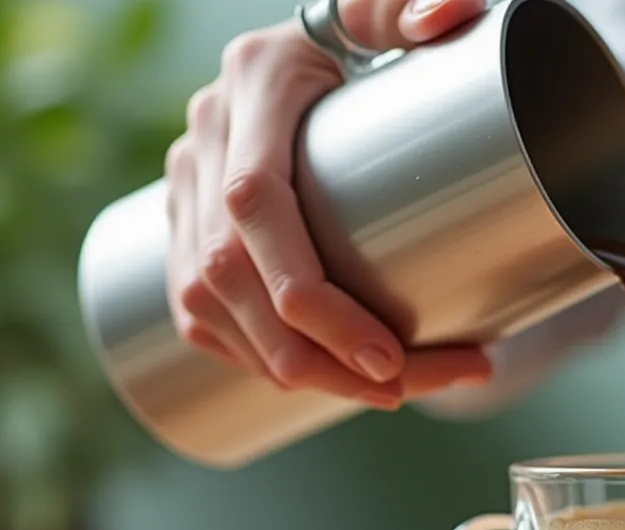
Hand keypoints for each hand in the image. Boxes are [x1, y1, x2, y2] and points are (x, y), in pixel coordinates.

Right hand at [164, 0, 493, 409]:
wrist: (336, 51)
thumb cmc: (386, 42)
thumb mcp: (397, 14)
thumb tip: (441, 19)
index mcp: (256, 82)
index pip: (255, 205)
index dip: (311, 293)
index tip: (387, 352)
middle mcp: (205, 133)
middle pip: (230, 275)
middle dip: (313, 353)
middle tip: (400, 389)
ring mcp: (184, 183)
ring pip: (208, 307)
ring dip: (291, 371)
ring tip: (385, 396)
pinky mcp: (183, 225)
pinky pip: (198, 314)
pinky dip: (254, 362)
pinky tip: (317, 386)